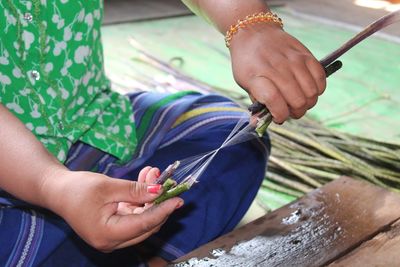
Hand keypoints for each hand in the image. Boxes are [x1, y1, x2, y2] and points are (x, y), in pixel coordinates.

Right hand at [41, 169, 182, 251]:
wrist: (56, 191)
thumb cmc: (77, 189)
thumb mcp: (108, 187)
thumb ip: (135, 190)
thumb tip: (159, 191)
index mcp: (108, 234)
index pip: (144, 224)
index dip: (163, 210)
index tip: (178, 199)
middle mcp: (112, 241)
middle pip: (146, 224)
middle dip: (158, 202)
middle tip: (166, 181)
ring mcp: (113, 236)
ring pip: (142, 218)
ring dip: (150, 197)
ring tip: (153, 173)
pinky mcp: (114, 227)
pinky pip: (134, 215)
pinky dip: (141, 199)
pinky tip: (145, 180)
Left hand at [229, 23, 325, 123]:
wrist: (254, 32)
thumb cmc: (248, 62)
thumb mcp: (244, 82)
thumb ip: (256, 103)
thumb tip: (259, 125)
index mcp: (257, 77)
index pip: (274, 101)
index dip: (279, 115)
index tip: (278, 117)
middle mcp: (276, 68)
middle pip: (297, 101)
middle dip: (296, 112)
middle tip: (290, 111)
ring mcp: (293, 60)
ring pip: (312, 93)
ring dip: (308, 103)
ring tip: (299, 101)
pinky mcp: (306, 54)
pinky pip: (320, 78)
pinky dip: (318, 89)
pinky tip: (308, 90)